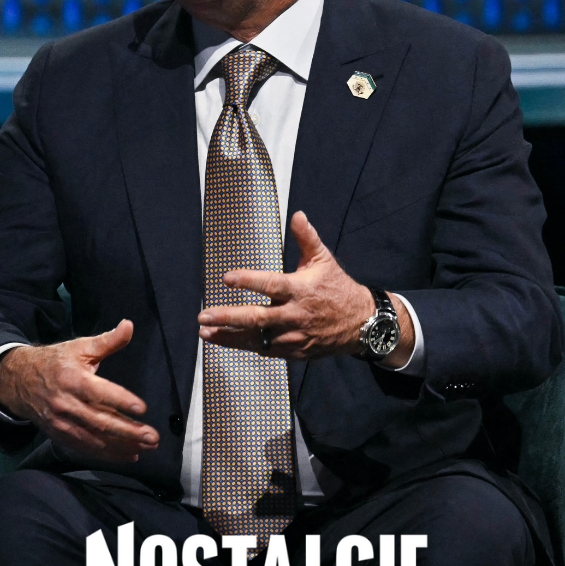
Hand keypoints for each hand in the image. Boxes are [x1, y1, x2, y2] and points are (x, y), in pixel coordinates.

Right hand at [0, 321, 159, 461]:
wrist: (19, 381)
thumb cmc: (56, 361)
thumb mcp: (80, 347)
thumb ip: (107, 341)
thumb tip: (129, 325)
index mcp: (72, 379)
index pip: (99, 392)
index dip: (120, 400)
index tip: (142, 408)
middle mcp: (66, 404)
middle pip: (99, 422)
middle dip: (128, 431)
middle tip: (152, 437)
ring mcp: (62, 423)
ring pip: (95, 439)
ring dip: (122, 446)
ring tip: (147, 448)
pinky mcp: (60, 436)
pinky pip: (86, 448)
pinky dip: (108, 455)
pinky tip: (129, 455)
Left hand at [198, 211, 414, 364]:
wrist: (361, 323)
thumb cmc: (338, 287)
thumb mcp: (324, 260)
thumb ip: (306, 238)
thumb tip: (297, 214)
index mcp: (300, 289)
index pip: (270, 285)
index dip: (247, 281)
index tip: (226, 278)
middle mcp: (295, 314)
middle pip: (257, 318)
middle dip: (227, 318)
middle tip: (203, 315)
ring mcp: (295, 336)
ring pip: (258, 339)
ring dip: (230, 337)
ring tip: (206, 333)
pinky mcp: (296, 351)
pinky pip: (268, 351)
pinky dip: (248, 346)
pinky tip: (228, 341)